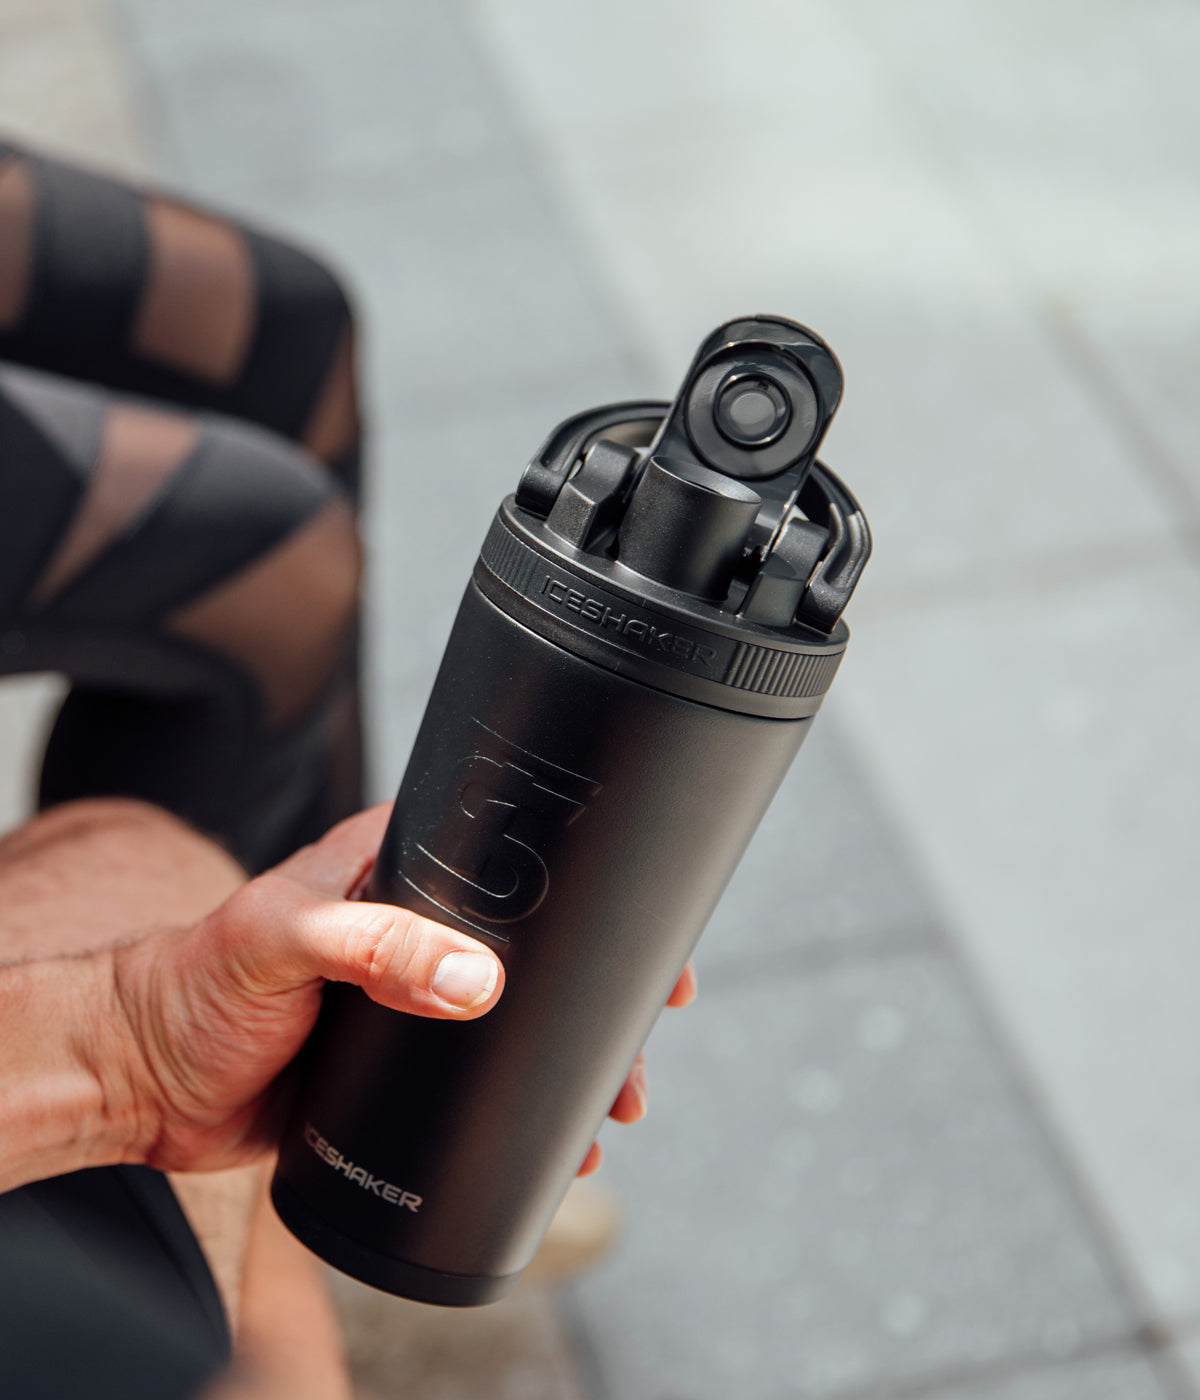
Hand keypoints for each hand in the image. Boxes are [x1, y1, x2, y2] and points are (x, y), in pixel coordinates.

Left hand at [101, 805, 694, 1174]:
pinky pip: (478, 1081)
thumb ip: (374, 947)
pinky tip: (555, 1136)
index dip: (582, 885)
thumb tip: (477, 980)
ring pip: (517, 1020)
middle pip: (532, 949)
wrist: (141, 1079)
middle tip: (649, 1032)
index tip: (643, 923)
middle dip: (597, 991)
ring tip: (615, 1102)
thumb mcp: (282, 940)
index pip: (509, 860)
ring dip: (570, 1057)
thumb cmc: (191, 983)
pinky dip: (523, 1106)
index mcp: (394, 868)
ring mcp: (411, 996)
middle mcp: (414, 926)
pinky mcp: (400, 1065)